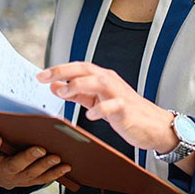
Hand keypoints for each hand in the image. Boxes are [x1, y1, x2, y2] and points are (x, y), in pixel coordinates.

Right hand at [0, 134, 71, 189]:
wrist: (1, 175)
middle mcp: (5, 171)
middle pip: (16, 165)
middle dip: (29, 157)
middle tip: (40, 149)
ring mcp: (20, 178)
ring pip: (34, 173)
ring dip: (46, 165)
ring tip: (57, 156)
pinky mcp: (33, 181)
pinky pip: (45, 178)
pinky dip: (57, 173)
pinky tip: (66, 165)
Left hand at [37, 62, 177, 153]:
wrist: (154, 126)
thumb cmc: (125, 112)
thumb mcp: (96, 101)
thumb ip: (76, 94)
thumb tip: (55, 86)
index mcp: (102, 78)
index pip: (78, 68)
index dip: (59, 70)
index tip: (40, 76)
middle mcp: (110, 82)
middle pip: (86, 69)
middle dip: (64, 71)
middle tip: (45, 77)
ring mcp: (119, 94)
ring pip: (99, 82)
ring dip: (80, 85)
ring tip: (64, 92)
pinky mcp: (127, 110)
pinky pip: (113, 106)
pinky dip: (100, 109)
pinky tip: (90, 115)